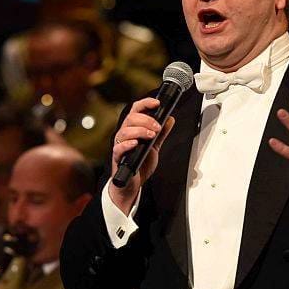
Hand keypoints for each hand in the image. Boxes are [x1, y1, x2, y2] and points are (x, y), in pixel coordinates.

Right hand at [109, 97, 175, 213]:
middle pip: (130, 118)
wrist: (132, 184)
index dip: (145, 104)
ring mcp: (121, 146)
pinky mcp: (118, 158)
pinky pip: (119, 148)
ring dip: (139, 130)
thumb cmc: (139, 164)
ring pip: (124, 131)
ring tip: (151, 135)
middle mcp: (125, 135)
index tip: (156, 103)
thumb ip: (161, 133)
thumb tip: (170, 119)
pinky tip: (136, 144)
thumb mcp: (154, 146)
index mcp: (133, 129)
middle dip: (146, 120)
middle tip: (157, 127)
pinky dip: (127, 144)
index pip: (136, 110)